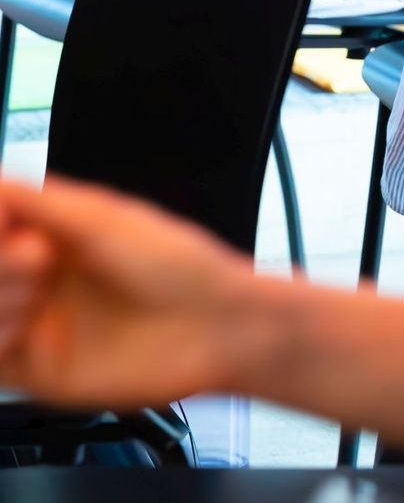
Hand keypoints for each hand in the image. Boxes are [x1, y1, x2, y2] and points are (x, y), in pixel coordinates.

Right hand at [0, 176, 251, 408]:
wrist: (212, 329)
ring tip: (42, 297)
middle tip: (41, 258)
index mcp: (57, 233)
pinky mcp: (41, 371)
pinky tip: (28, 330)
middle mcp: (43, 277)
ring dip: (1, 301)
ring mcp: (41, 323)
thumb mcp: (106, 219)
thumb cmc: (178, 264)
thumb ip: (44, 202)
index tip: (7, 225)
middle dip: (2, 262)